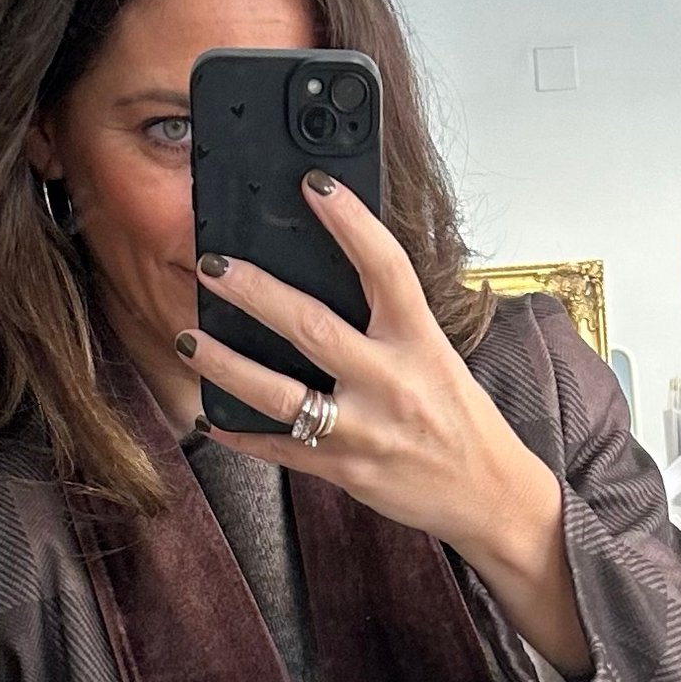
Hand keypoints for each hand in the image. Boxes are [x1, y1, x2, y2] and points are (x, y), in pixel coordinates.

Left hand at [177, 170, 592, 681]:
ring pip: (280, 396)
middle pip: (312, 328)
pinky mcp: (345, 470)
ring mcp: (365, 431)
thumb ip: (390, 322)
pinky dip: (240, 434)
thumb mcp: (437, 356)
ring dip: (227, 365)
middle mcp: (391, 383)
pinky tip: (209, 414)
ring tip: (190, 338)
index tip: (314, 186)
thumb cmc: (461, 419)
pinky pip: (280, 450)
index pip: (386, 268)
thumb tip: (334, 276)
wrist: (489, 495)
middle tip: (214, 266)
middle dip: (256, 293)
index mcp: (420, 343)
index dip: (351, 223)